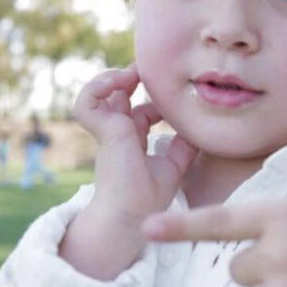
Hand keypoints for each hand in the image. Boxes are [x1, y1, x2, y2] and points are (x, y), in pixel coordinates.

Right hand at [60, 65, 196, 279]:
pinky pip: (86, 103)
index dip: (153, 100)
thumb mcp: (175, 165)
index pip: (138, 112)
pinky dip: (96, 88)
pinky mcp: (103, 132)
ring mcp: (107, 132)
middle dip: (130, 78)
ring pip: (95, 94)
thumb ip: (183, 146)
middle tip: (147, 70)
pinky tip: (119, 82)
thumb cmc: (150, 198)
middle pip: (116, 96)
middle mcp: (117, 135)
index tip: (172, 95)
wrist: (133, 216)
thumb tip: (200, 128)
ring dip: (110, 79)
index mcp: (132, 142)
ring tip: (130, 74)